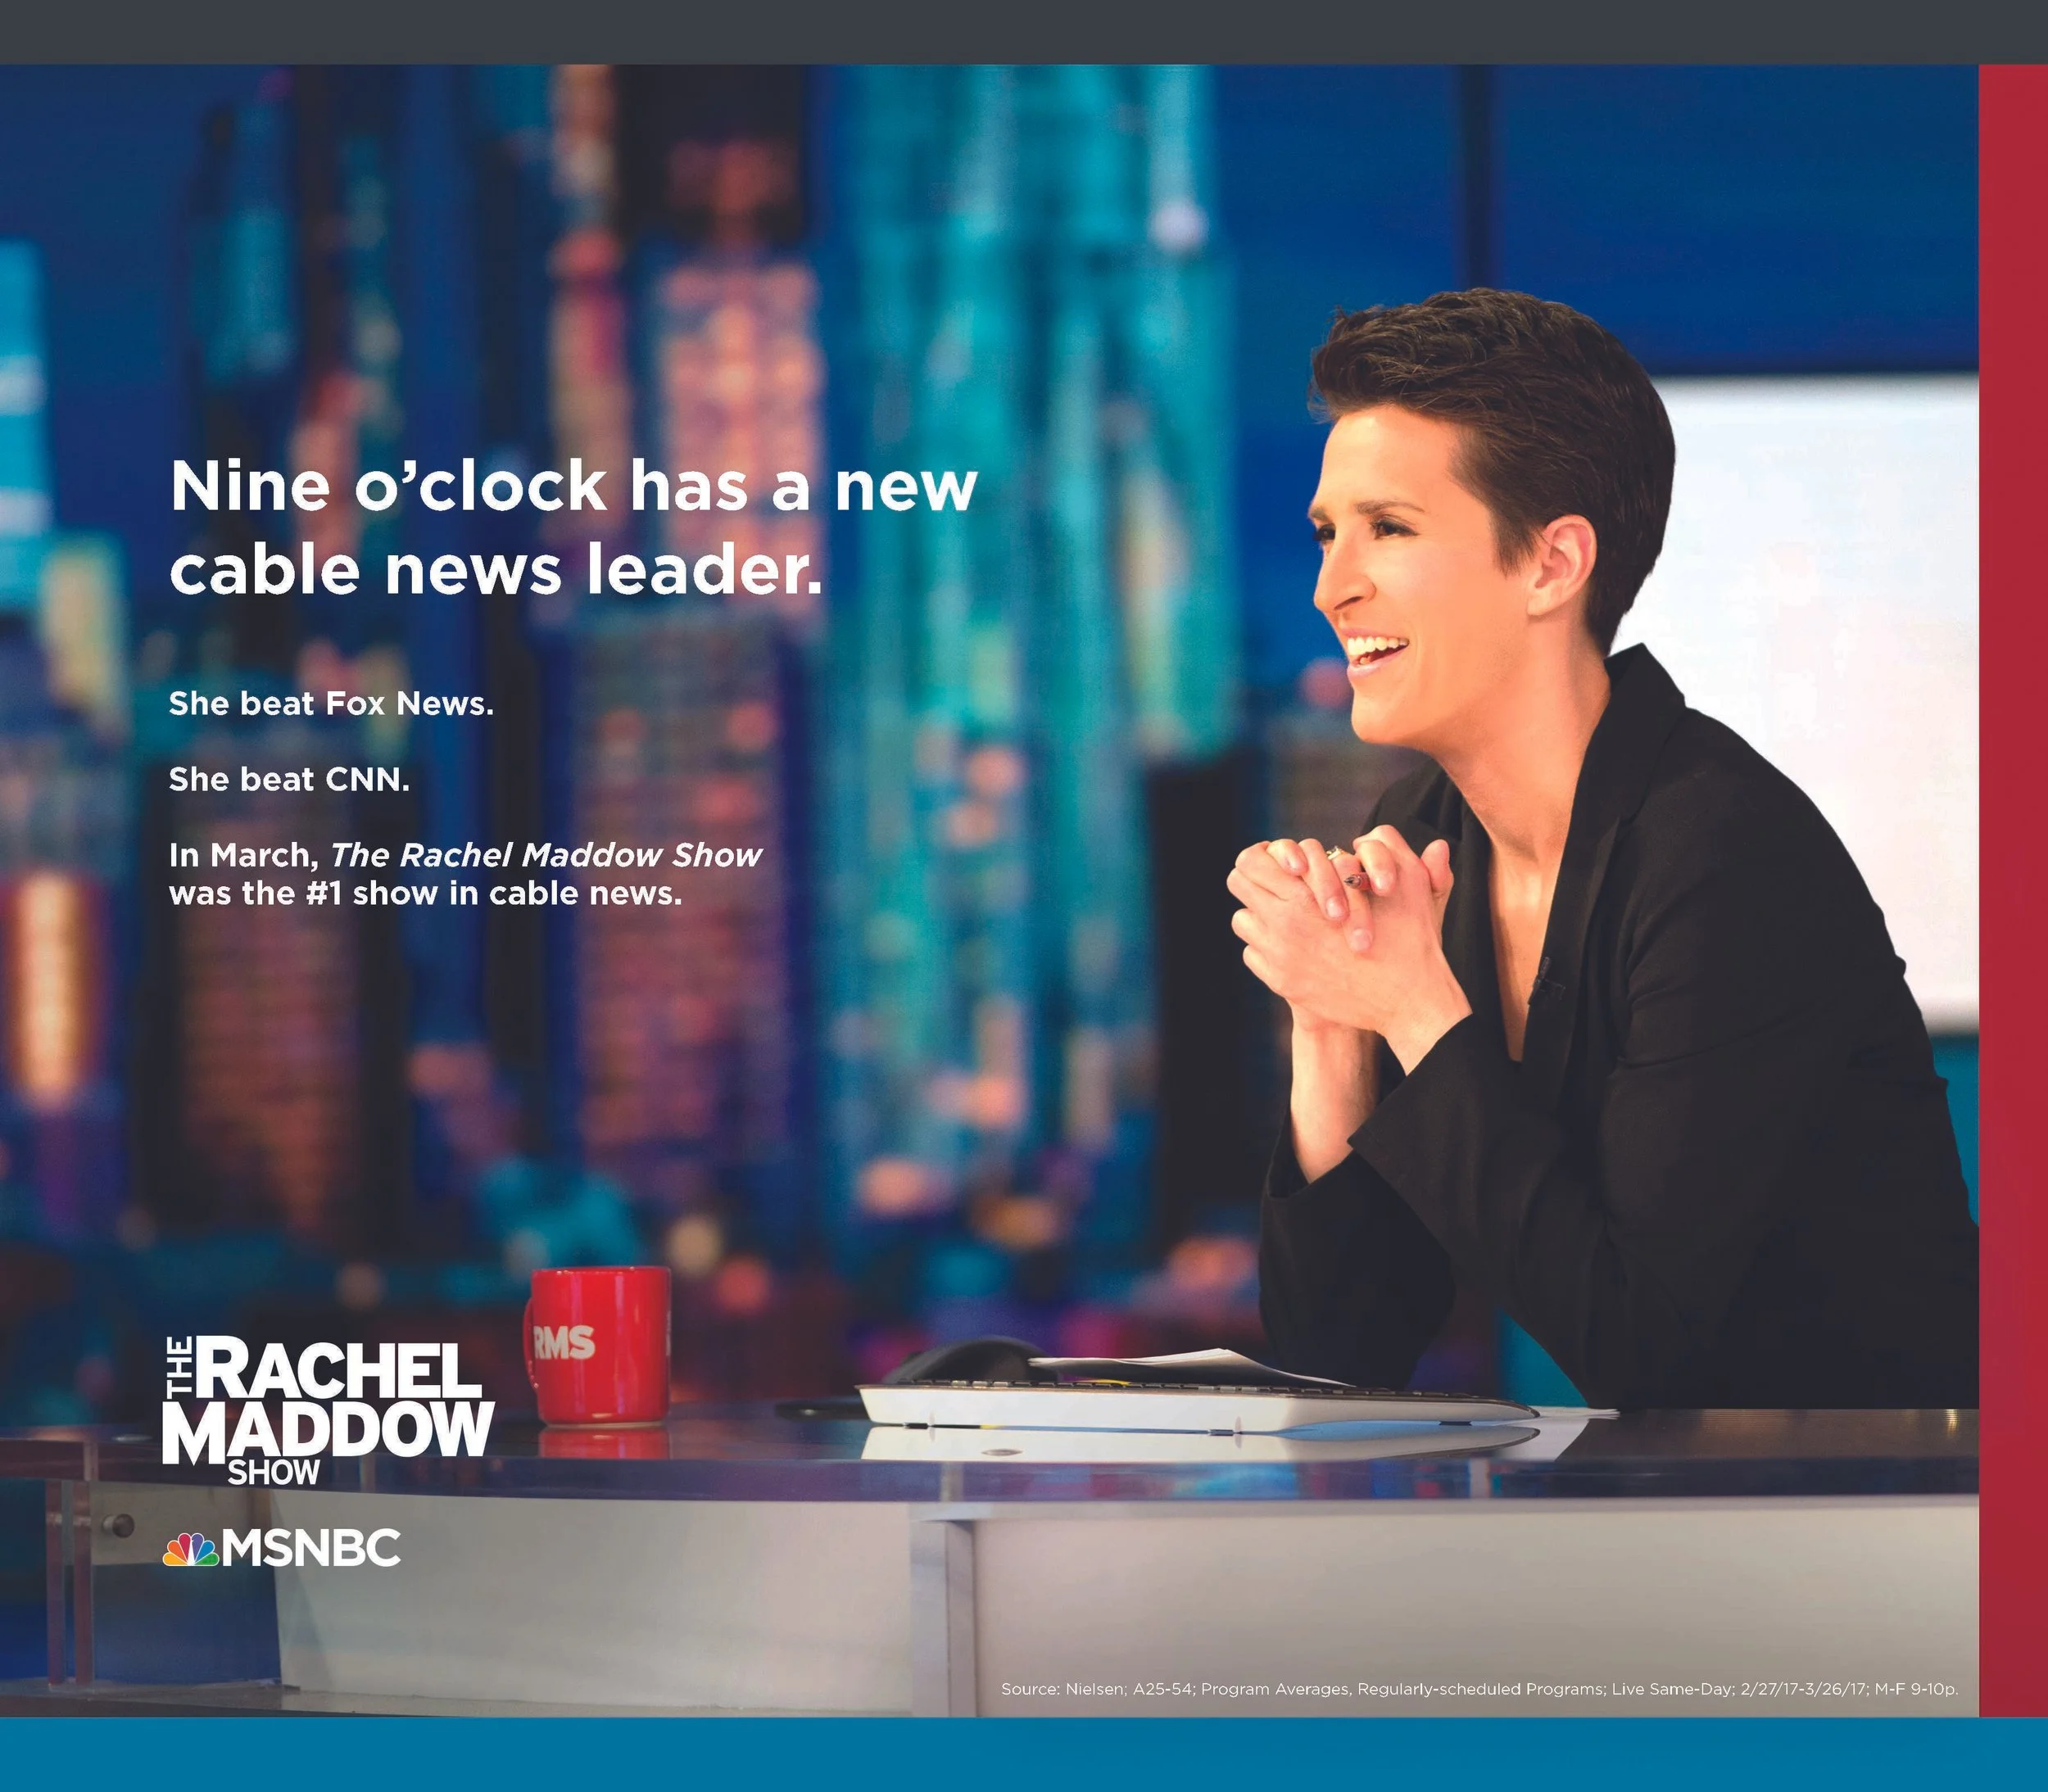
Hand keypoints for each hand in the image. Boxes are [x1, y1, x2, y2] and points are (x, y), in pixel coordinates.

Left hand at [1229, 828, 1471, 1071]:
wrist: (1406, 1001)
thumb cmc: (1412, 937)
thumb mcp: (1409, 884)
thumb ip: (1388, 849)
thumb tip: (1372, 835)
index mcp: (1306, 895)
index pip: (1250, 861)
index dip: (1262, 855)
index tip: (1281, 862)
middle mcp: (1284, 924)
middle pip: (1238, 884)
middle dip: (1257, 879)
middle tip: (1278, 881)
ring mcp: (1279, 956)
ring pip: (1242, 920)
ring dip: (1261, 914)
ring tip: (1287, 915)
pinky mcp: (1281, 982)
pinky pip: (1252, 954)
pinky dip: (1267, 947)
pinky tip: (1295, 947)